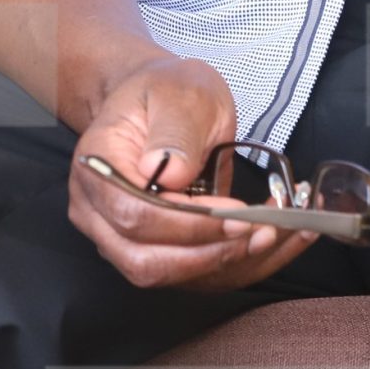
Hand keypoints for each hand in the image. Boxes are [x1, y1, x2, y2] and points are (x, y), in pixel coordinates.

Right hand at [68, 54, 317, 290]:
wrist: (159, 103)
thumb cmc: (166, 92)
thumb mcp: (178, 93)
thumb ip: (173, 132)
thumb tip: (170, 173)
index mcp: (97, 167)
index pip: (134, 214)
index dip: (187, 223)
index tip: (236, 213)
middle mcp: (97, 211)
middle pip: (144, 260)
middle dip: (207, 254)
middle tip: (259, 231)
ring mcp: (119, 237)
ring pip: (168, 276)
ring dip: (225, 264)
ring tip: (272, 234)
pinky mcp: (151, 250)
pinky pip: (189, 275)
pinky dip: (234, 265)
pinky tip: (272, 241)